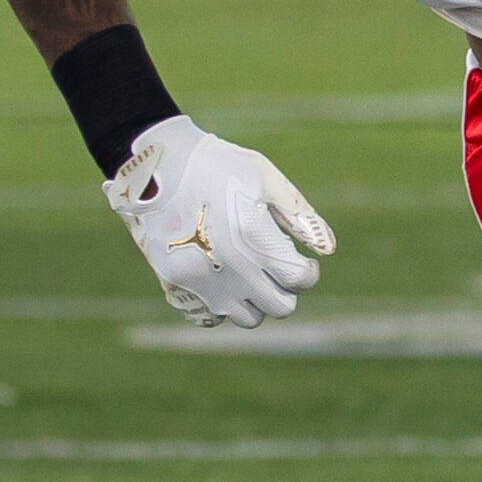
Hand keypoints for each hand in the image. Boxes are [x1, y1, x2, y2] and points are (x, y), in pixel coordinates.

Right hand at [102, 118, 335, 327]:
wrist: (154, 164)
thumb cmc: (216, 164)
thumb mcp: (264, 177)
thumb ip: (299, 214)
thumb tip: (327, 250)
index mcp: (252, 236)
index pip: (299, 280)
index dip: (308, 272)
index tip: (302, 261)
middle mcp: (227, 266)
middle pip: (279, 307)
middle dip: (286, 288)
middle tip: (276, 266)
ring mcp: (199, 280)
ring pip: (247, 317)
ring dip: (255, 299)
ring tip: (248, 271)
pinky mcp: (174, 284)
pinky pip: (211, 317)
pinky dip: (222, 304)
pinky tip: (220, 276)